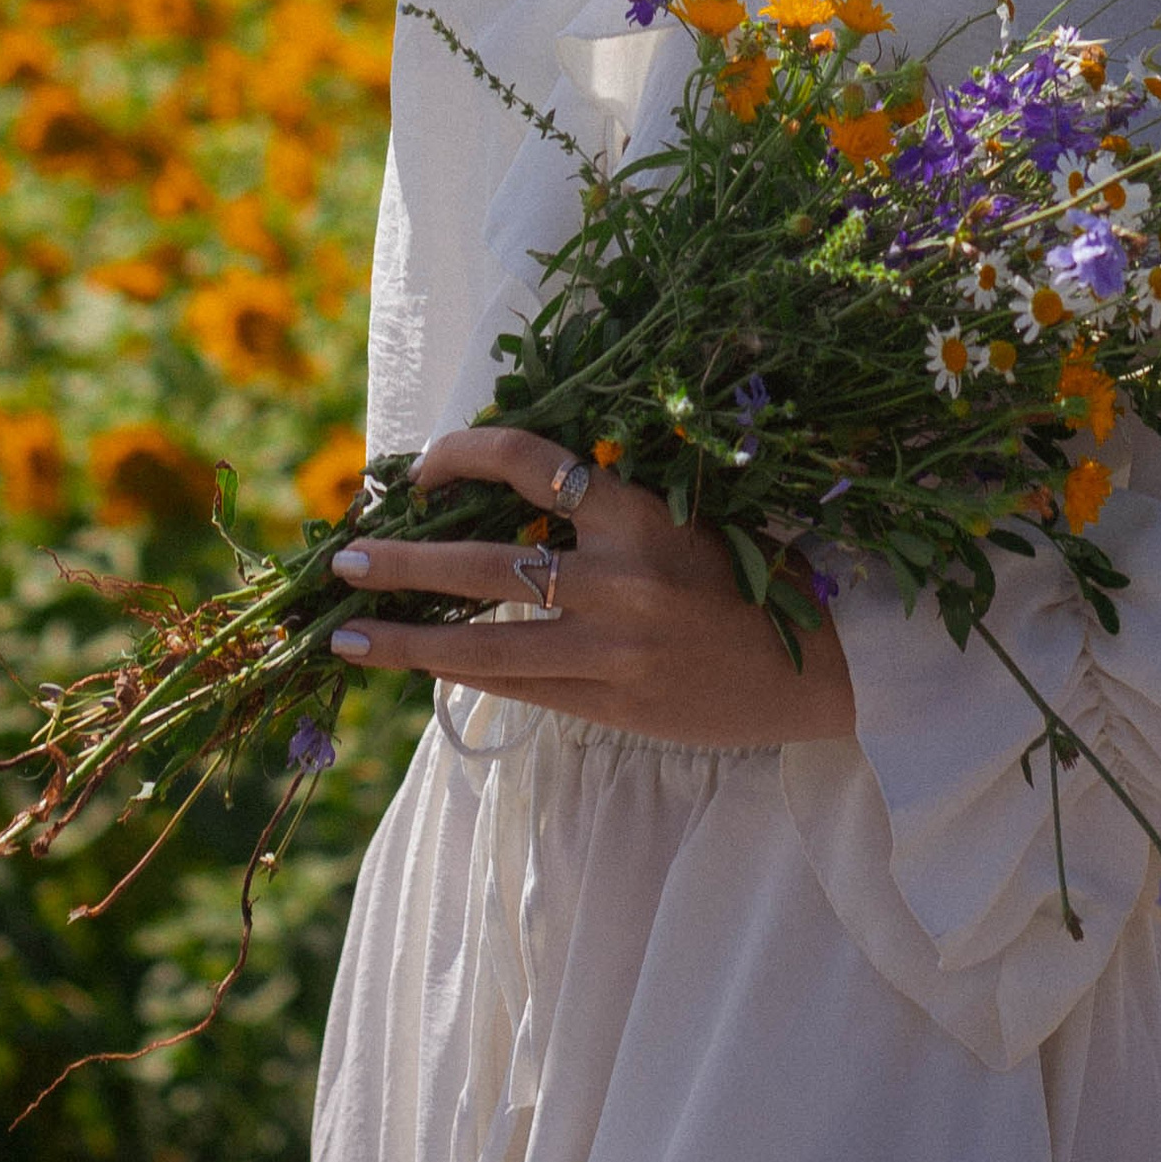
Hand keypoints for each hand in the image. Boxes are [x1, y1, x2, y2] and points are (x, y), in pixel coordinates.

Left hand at [322, 425, 855, 749]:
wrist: (819, 672)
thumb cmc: (752, 583)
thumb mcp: (686, 523)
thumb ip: (606, 514)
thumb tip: (506, 506)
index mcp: (640, 512)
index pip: (529, 460)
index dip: (463, 455)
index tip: (421, 468)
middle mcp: (618, 578)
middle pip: (481, 562)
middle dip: (400, 562)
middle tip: (342, 559)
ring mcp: (610, 650)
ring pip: (481, 642)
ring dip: (405, 637)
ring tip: (347, 635)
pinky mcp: (610, 706)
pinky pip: (518, 687)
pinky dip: (464, 673)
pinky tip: (423, 668)